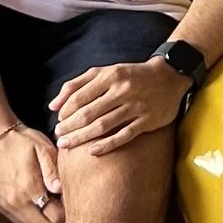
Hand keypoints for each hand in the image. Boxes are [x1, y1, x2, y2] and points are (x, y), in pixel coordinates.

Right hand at [0, 123, 64, 222]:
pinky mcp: (1, 206)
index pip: (55, 218)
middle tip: (64, 206)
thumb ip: (53, 171)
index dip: (67, 213)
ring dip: (45, 221)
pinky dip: (33, 219)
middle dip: (58, 221)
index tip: (71, 202)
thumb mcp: (42, 149)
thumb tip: (61, 190)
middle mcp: (17, 202)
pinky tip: (38, 203)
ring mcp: (8, 206)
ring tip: (51, 204)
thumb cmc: (20, 141)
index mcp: (30, 189)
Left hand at [52, 57, 189, 154]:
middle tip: (59, 136)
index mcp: (110, 76)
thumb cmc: (132, 75)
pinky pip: (124, 135)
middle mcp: (122, 90)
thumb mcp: (106, 71)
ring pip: (103, 125)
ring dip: (82, 137)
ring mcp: (135, 106)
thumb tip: (53, 105)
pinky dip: (107, 144)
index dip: (66, 111)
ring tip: (68, 144)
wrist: (169, 76)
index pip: (80, 96)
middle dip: (69, 127)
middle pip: (88, 113)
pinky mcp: (147, 120)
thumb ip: (78, 84)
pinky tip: (92, 151)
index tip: (59, 121)